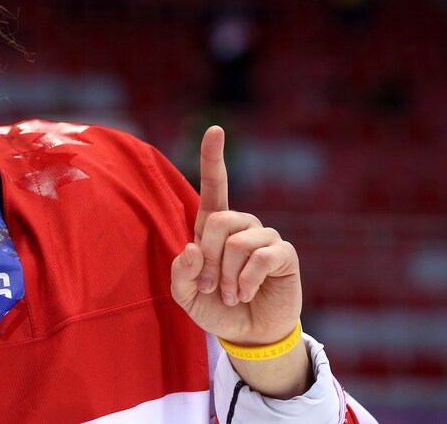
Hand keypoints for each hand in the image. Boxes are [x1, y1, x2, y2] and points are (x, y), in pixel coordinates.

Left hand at [170, 126, 301, 347]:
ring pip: (237, 242)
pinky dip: (246, 280)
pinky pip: (260, 257)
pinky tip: (246, 294)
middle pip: (217, 221)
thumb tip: (191, 247)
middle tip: (209, 286)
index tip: (215, 129)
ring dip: (226, 275)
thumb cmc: (215, 308)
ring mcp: (264, 237)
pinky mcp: (283, 254)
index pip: (214, 184)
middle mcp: (240, 225)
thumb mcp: (185, 295)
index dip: (213, 157)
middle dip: (207, 260)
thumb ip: (179, 273)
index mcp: (213, 226)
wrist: (249, 334)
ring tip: (230, 294)